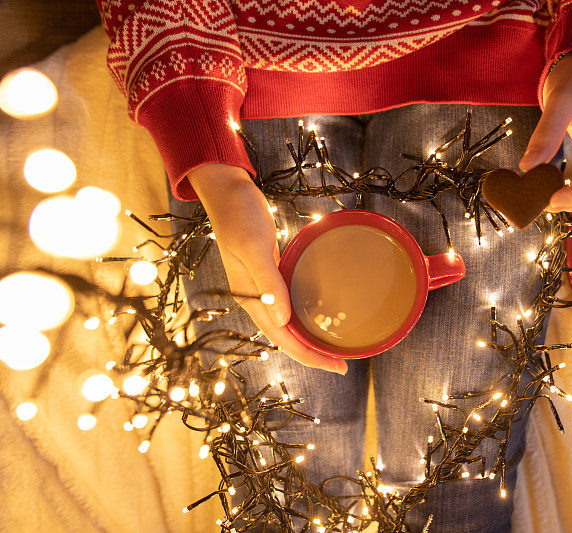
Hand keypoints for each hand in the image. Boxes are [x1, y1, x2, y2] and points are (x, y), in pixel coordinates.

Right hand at [187, 164, 347, 374]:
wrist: (227, 192)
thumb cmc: (239, 216)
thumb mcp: (254, 247)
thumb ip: (266, 283)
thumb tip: (281, 321)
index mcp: (250, 297)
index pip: (281, 338)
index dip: (308, 356)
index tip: (335, 366)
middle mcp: (256, 298)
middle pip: (286, 337)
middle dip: (313, 354)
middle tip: (342, 364)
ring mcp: (263, 287)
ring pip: (288, 324)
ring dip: (309, 339)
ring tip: (333, 348)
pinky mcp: (270, 274)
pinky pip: (289, 304)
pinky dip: (304, 316)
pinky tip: (318, 316)